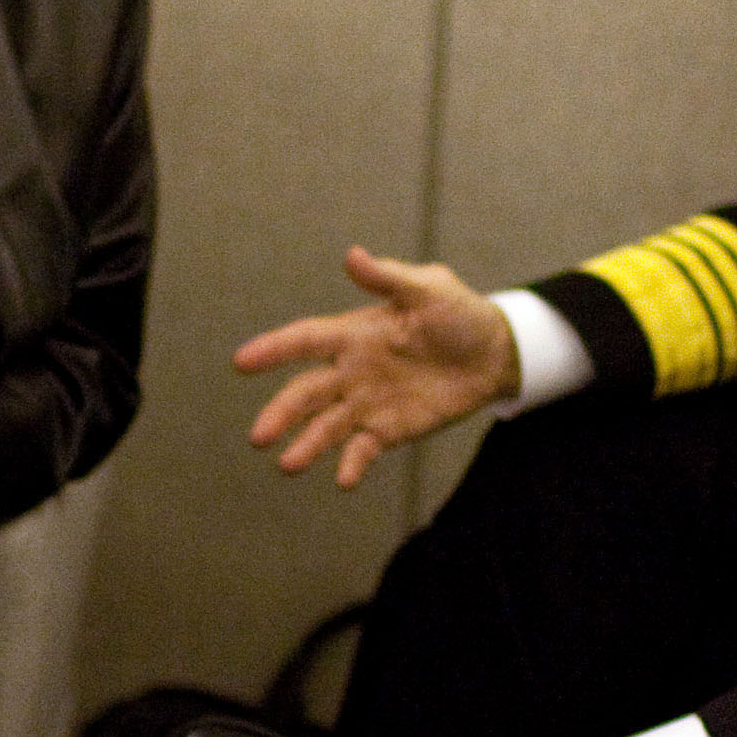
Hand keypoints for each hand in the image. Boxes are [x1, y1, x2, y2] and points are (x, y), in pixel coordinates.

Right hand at [236, 246, 518, 489]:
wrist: (496, 354)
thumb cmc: (460, 314)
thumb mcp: (428, 288)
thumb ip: (388, 278)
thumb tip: (352, 255)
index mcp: (353, 333)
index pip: (304, 341)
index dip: (273, 350)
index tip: (241, 362)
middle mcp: (351, 371)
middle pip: (306, 393)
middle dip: (281, 414)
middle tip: (258, 436)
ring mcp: (367, 403)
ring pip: (326, 426)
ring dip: (306, 445)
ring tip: (288, 465)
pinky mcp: (389, 430)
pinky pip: (363, 450)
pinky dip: (351, 465)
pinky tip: (343, 480)